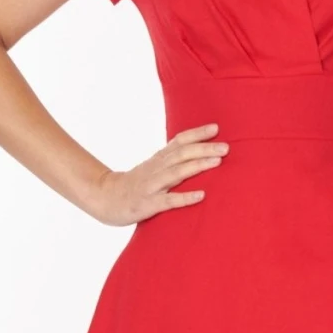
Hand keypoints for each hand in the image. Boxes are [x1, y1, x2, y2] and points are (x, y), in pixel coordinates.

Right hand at [82, 123, 227, 225]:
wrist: (105, 198)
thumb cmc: (136, 184)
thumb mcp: (153, 167)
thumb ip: (172, 159)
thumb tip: (197, 150)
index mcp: (159, 159)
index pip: (179, 141)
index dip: (197, 133)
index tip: (216, 128)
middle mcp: (156, 169)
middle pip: (181, 154)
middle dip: (204, 148)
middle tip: (226, 146)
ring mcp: (151, 186)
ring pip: (176, 173)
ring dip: (197, 166)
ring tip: (217, 162)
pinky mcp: (148, 204)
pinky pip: (168, 201)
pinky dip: (185, 198)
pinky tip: (201, 195)